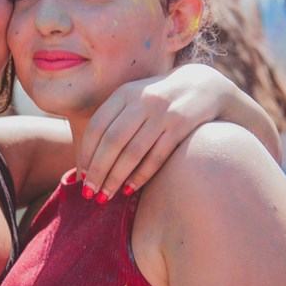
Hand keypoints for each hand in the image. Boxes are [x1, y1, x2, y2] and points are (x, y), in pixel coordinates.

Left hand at [78, 64, 279, 199]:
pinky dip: (141, 175)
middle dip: (98, 170)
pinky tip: (129, 190)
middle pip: (112, 141)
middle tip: (89, 193)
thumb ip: (113, 123)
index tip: (81, 177)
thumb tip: (86, 163)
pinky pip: (157, 156)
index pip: (97, 127)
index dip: (86, 154)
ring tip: (106, 197)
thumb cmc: (160, 103)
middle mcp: (142, 100)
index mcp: (124, 94)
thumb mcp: (135, 101)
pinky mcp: (182, 124)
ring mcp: (163, 112)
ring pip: (133, 151)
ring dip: (116, 177)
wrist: (204, 87)